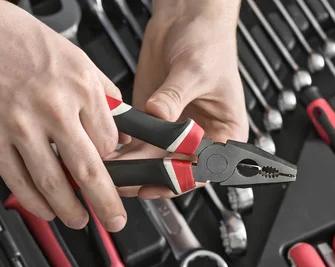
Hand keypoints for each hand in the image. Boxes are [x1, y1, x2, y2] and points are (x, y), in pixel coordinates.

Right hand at [0, 0, 127, 231]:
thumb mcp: (71, 55)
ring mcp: (21, 126)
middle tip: (115, 219)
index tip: (115, 173)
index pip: (109, 141)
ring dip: (70, 210)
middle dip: (107, 203)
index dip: (115, 163)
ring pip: (54, 183)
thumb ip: (99, 92)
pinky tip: (45, 210)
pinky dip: (35, 203)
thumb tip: (119, 124)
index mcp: (80, 85)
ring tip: (79, 219)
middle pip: (90, 170)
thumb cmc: (11, 37)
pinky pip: (18, 182)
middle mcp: (53, 107)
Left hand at [107, 0, 248, 198]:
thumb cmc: (208, 40)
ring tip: (111, 169)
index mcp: (225, 132)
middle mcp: (200, 137)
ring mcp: (175, 130)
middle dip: (147, 176)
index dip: (180, 179)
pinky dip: (123, 149)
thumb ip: (174, 97)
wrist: (188, 16)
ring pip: (152, 161)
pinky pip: (137, 143)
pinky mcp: (153, 120)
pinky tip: (109, 151)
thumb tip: (158, 115)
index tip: (157, 182)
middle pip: (174, 170)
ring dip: (131, 166)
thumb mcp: (194, 70)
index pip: (204, 168)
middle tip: (124, 179)